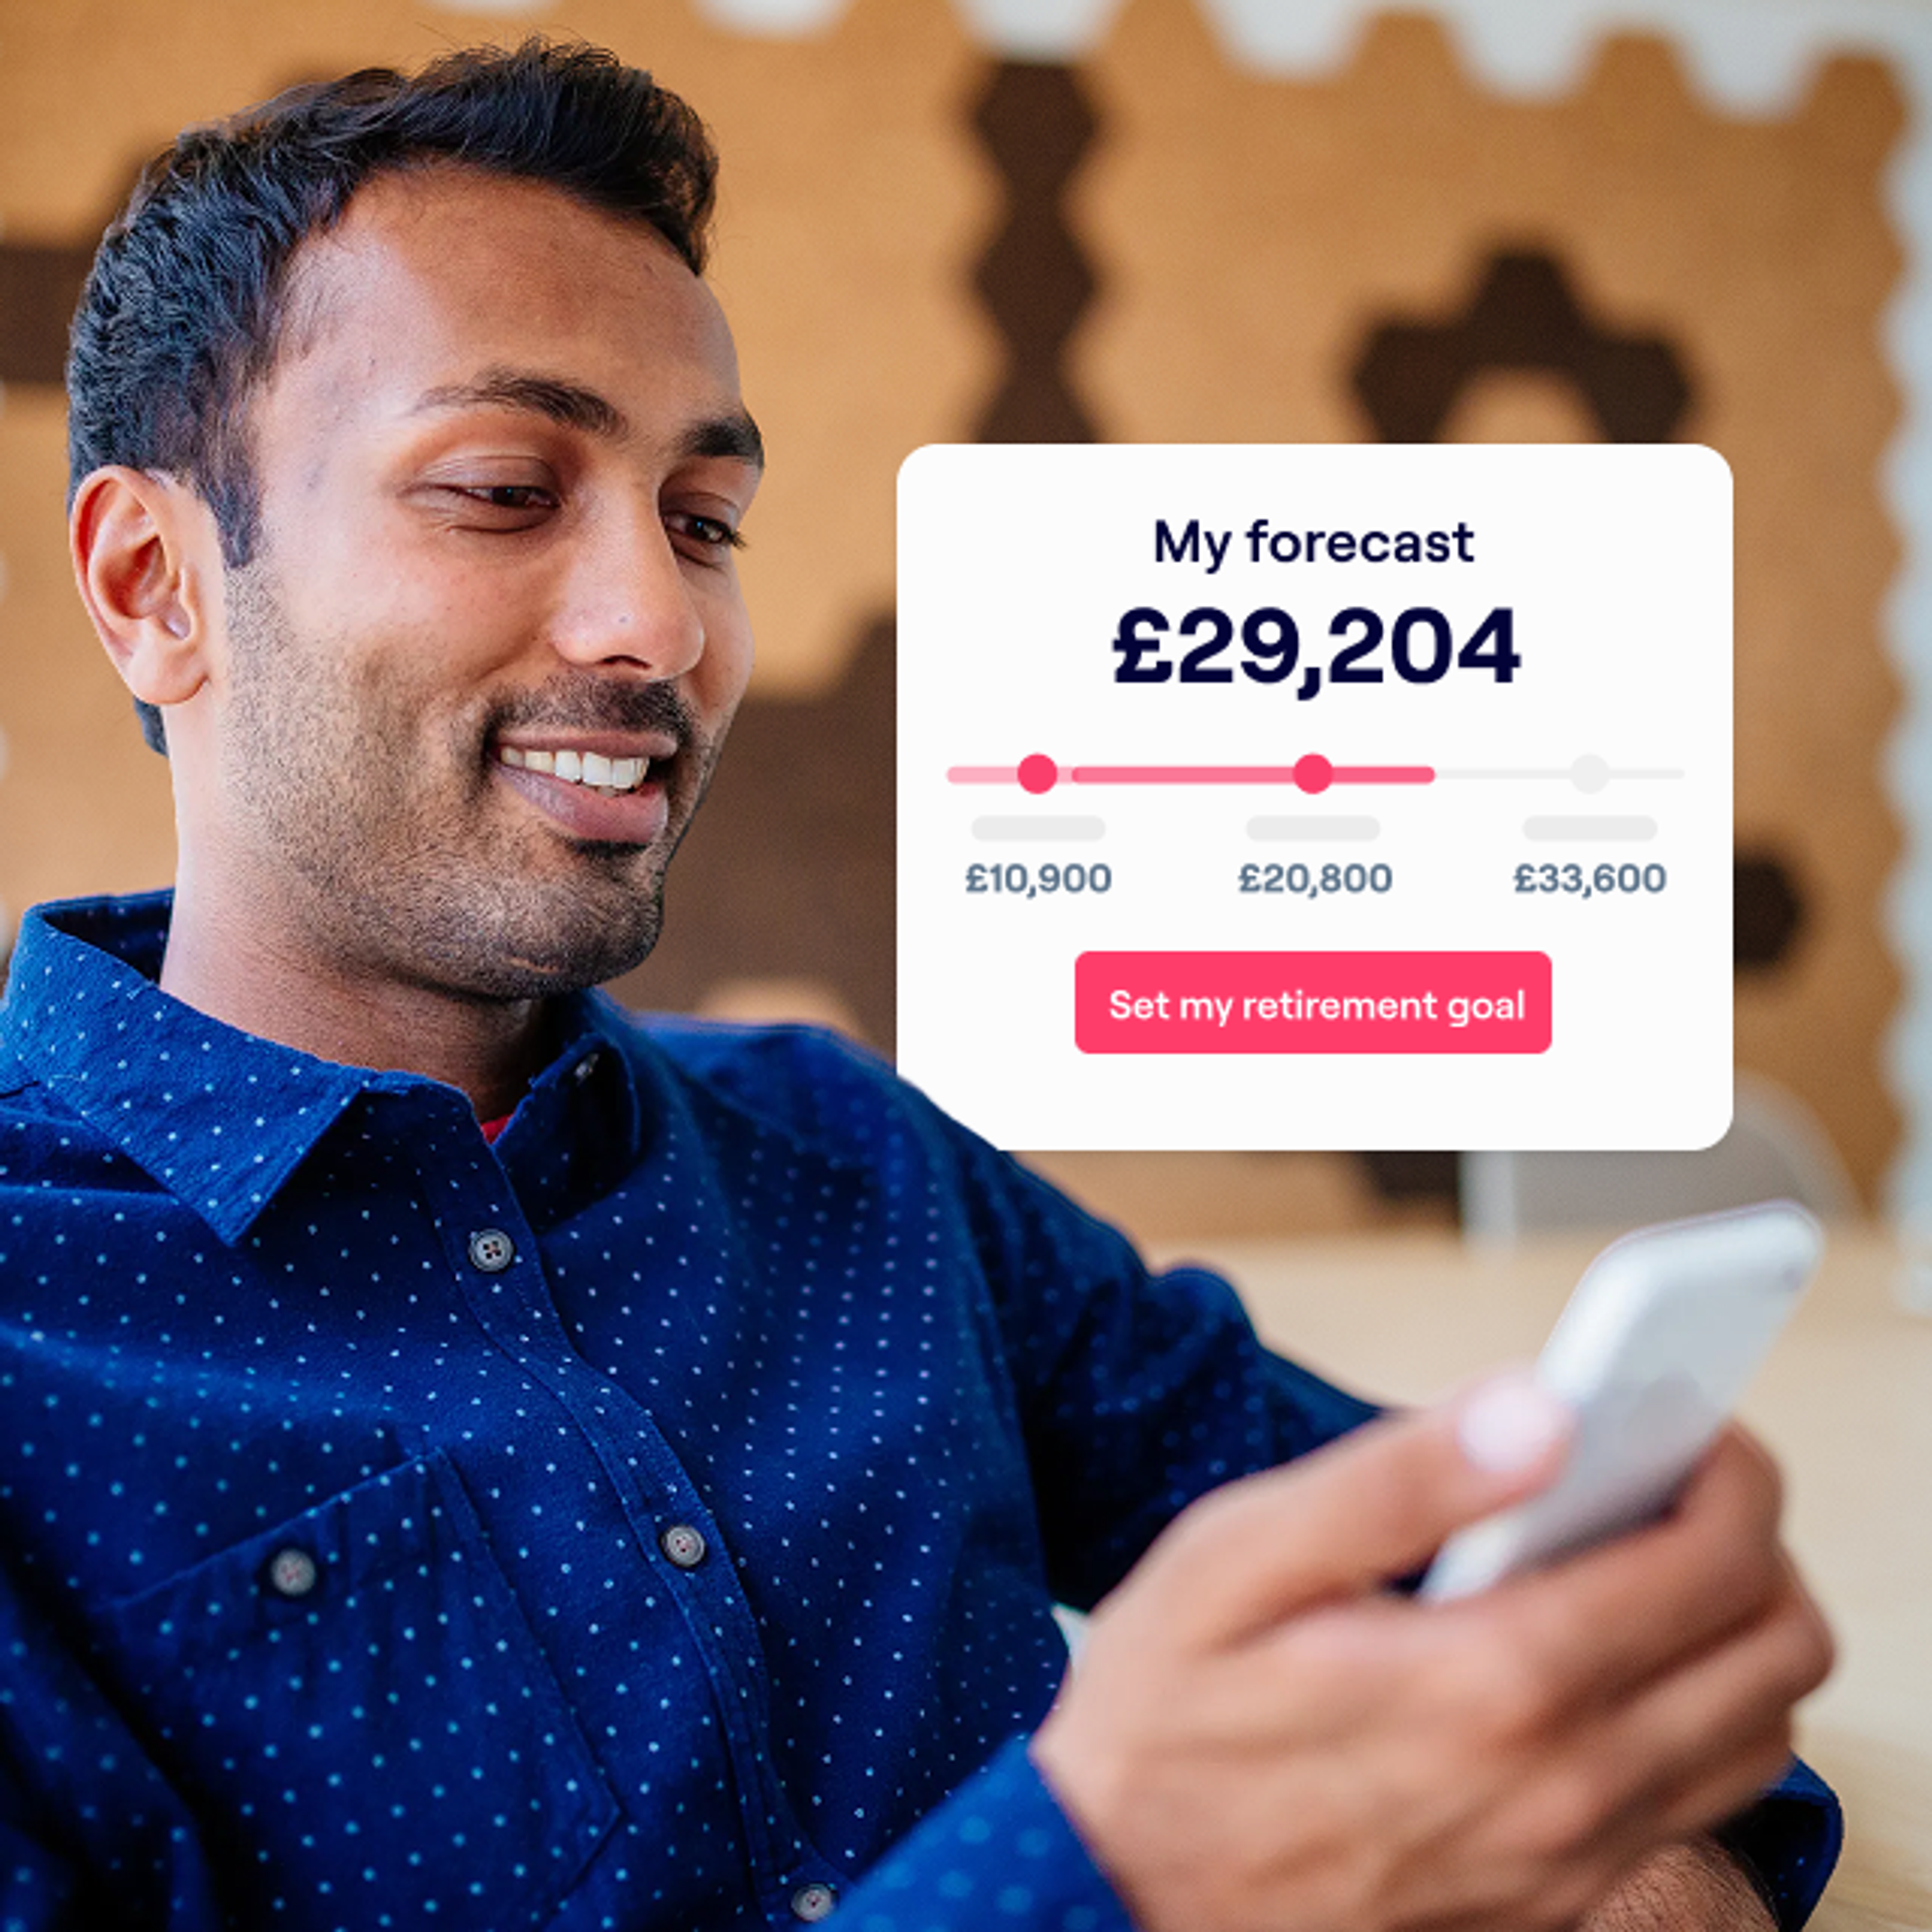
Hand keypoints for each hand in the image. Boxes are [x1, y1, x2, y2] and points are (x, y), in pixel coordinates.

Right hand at [1029, 1378, 1830, 1931]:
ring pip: (1762, 1731)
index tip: (1681, 1420)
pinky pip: (1700, 1805)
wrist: (1119, 1889)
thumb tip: (1540, 1409)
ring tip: (1633, 1563)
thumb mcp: (1237, 1558)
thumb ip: (1397, 1479)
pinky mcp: (1555, 1902)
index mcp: (1492, 1682)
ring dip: (1735, 1629)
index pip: (1714, 1560)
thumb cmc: (1167, 1715)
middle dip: (1751, 1536)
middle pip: (1776, 1646)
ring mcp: (1569, 1861)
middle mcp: (1561, 1786)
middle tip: (1660, 1482)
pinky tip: (1594, 1661)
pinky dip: (1696, 1716)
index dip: (1729, 1465)